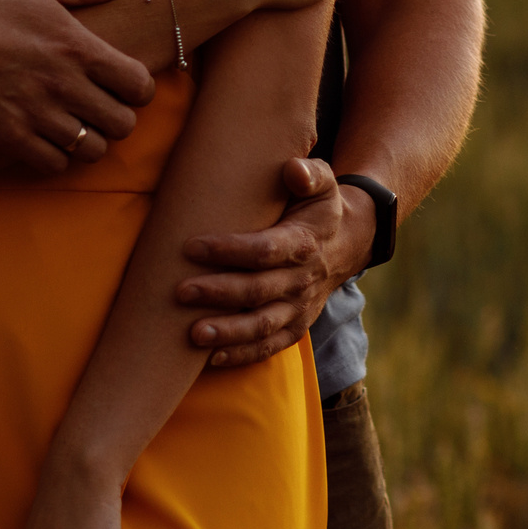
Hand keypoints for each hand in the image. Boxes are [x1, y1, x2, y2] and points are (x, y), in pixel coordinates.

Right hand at [0, 0, 155, 176]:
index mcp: (77, 47)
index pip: (140, 86)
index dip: (139, 89)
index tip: (123, 84)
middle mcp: (63, 85)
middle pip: (124, 124)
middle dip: (118, 117)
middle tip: (100, 107)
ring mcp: (36, 115)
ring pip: (93, 150)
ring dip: (89, 140)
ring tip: (75, 125)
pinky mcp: (7, 137)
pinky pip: (54, 164)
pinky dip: (55, 156)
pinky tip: (45, 138)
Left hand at [178, 158, 372, 367]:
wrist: (347, 243)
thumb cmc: (318, 207)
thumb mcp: (322, 183)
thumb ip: (309, 173)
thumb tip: (292, 170)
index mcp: (304, 242)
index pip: (265, 250)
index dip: (229, 250)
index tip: (192, 247)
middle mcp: (302, 279)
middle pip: (258, 290)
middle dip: (218, 292)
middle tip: (180, 291)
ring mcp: (299, 307)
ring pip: (263, 325)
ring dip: (228, 332)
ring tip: (193, 334)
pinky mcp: (295, 326)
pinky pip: (270, 346)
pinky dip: (242, 354)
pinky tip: (212, 358)